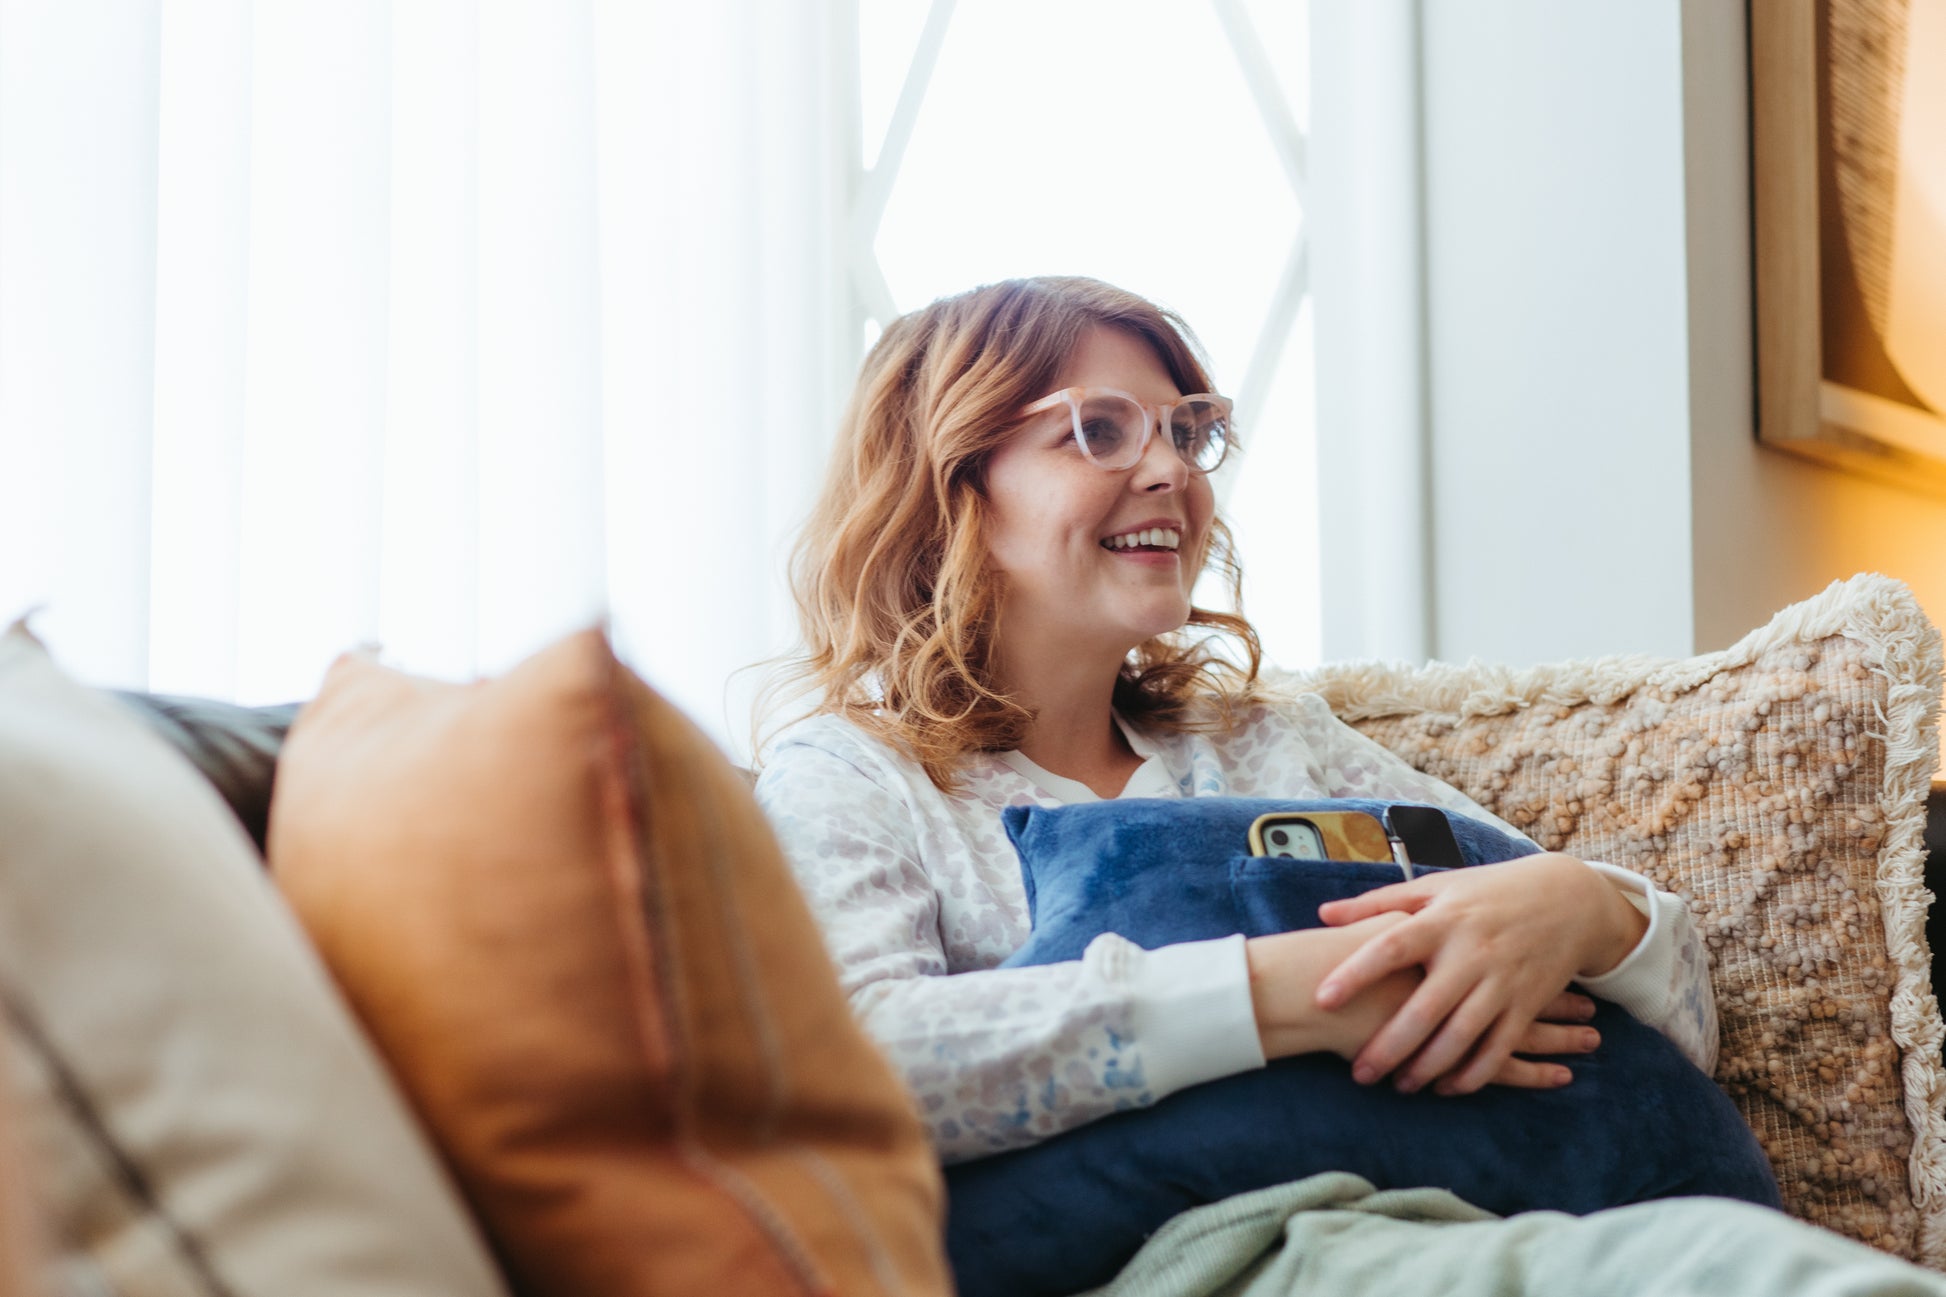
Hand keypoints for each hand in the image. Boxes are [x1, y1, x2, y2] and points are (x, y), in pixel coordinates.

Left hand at [1311, 854, 1646, 1095]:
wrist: (1569, 900)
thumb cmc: (1488, 893)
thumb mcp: (1437, 888)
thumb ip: (1379, 904)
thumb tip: (1323, 914)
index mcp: (1441, 920)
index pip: (1390, 947)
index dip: (1356, 974)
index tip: (1322, 1000)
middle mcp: (1471, 953)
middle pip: (1425, 1007)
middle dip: (1390, 1046)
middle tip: (1360, 1073)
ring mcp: (1502, 981)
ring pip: (1461, 1035)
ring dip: (1430, 1067)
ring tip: (1400, 1086)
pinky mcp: (1526, 1003)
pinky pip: (1499, 1047)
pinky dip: (1474, 1073)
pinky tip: (1447, 1088)